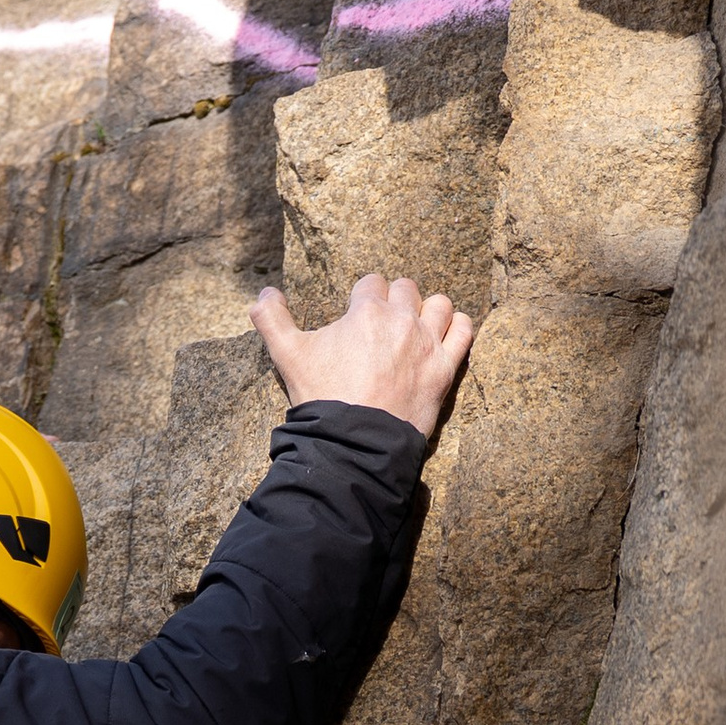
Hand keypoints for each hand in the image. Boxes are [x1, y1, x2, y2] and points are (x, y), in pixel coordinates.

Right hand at [249, 273, 477, 444]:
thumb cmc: (322, 396)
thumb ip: (272, 320)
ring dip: (428, 310)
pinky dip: (458, 327)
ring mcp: (427, 343)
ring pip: (439, 305)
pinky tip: (446, 334)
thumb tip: (262, 295)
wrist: (354, 442)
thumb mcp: (288, 356)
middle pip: (406, 289)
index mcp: (367, 311)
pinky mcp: (445, 369)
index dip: (365, 296)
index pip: (372, 283)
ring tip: (416, 326)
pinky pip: (464, 331)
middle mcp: (401, 320)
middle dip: (395, 300)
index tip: (360, 312)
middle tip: (385, 322)